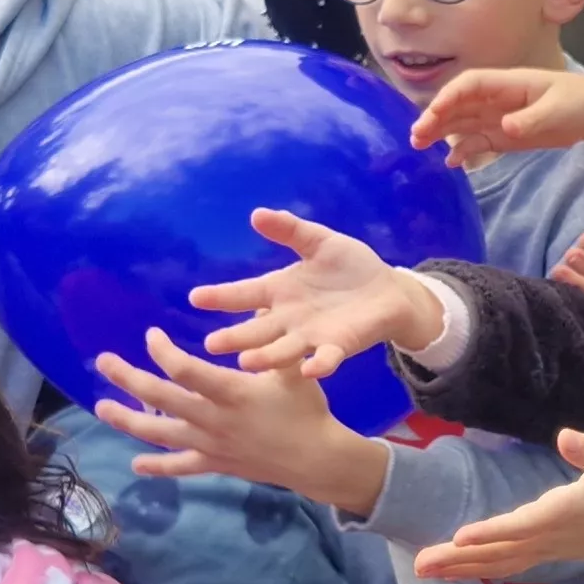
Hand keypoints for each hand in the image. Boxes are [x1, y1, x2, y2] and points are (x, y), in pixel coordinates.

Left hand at [88, 329, 388, 513]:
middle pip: (161, 398)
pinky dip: (157, 467)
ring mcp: (210, 445)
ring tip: (101, 408)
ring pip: (160, 434)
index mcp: (231, 392)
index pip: (185, 370)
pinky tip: (135, 465)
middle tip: (103, 361)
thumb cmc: (306, 409)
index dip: (162, 352)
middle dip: (129, 379)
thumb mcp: (292, 370)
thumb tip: (256, 305)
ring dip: (127, 420)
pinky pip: (181, 467)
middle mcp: (213, 419)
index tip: (151, 335)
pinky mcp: (214, 464)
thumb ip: (270, 341)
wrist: (316, 458)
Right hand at [190, 208, 446, 376]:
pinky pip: (326, 358)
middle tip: (210, 344)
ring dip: (266, 357)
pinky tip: (311, 369)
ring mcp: (312, 335)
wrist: (388, 290)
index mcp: (280, 291)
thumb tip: (257, 214)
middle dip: (235, 337)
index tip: (195, 297)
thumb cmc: (350, 267)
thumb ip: (290, 230)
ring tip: (246, 362)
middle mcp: (289, 318)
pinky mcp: (339, 346)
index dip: (221, 296)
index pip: (245, 294)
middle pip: (256, 330)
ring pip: (283, 350)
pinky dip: (319, 364)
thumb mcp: (319, 242)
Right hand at [410, 67, 583, 167]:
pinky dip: (462, 151)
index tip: (434, 113)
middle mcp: (495, 99)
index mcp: (507, 84)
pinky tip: (450, 163)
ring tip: (419, 147)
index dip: (449, 96)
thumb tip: (504, 126)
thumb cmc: (578, 101)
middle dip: (435, 117)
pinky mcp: (503, 137)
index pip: (469, 85)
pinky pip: (477, 142)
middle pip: (458, 104)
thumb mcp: (559, 109)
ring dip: (440, 133)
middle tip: (416, 137)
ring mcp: (497, 118)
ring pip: (461, 122)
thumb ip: (532, 118)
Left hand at [414, 431, 583, 580]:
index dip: (491, 532)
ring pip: (499, 563)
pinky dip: (479, 568)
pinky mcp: (547, 552)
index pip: (522, 525)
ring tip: (424, 570)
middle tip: (420, 566)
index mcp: (565, 513)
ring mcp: (548, 549)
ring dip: (461, 567)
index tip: (460, 537)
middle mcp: (551, 537)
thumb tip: (566, 436)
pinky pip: (507, 565)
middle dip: (459, 559)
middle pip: (499, 552)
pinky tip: (455, 570)